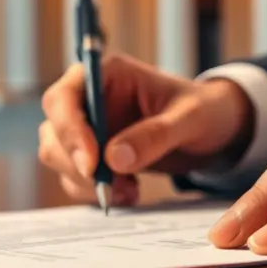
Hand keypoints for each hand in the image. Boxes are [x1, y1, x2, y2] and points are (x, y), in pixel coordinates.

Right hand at [39, 53, 253, 205]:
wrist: (212, 131)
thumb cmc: (203, 110)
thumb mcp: (190, 118)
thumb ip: (155, 134)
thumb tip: (113, 159)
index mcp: (106, 74)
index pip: (63, 98)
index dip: (69, 131)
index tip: (92, 164)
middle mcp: (88, 99)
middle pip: (53, 133)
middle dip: (77, 165)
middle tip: (113, 186)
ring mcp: (86, 128)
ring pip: (58, 159)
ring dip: (87, 183)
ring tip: (130, 190)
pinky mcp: (92, 155)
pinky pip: (75, 179)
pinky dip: (96, 193)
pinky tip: (130, 192)